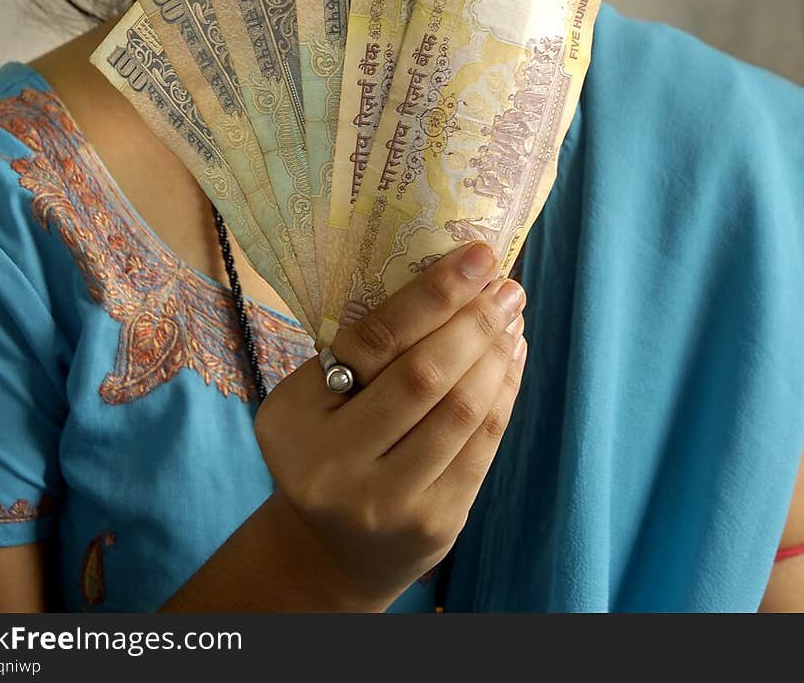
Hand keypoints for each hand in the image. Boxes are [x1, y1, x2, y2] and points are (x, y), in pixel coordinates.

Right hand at [254, 241, 526, 606]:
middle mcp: (333, 465)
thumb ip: (363, 351)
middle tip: (506, 285)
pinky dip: (504, 393)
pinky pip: (482, 446)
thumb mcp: (316, 399)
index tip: (477, 256)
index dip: (432, 294)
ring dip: (496, 353)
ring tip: (511, 316)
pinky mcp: (435, 525)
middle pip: (423, 376)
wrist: (331, 550)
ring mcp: (386, 502)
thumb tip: (449, 277)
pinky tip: (511, 359)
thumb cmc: (328, 447)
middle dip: (474, 321)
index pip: (372, 340)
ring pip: (461, 410)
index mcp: (294, 417)